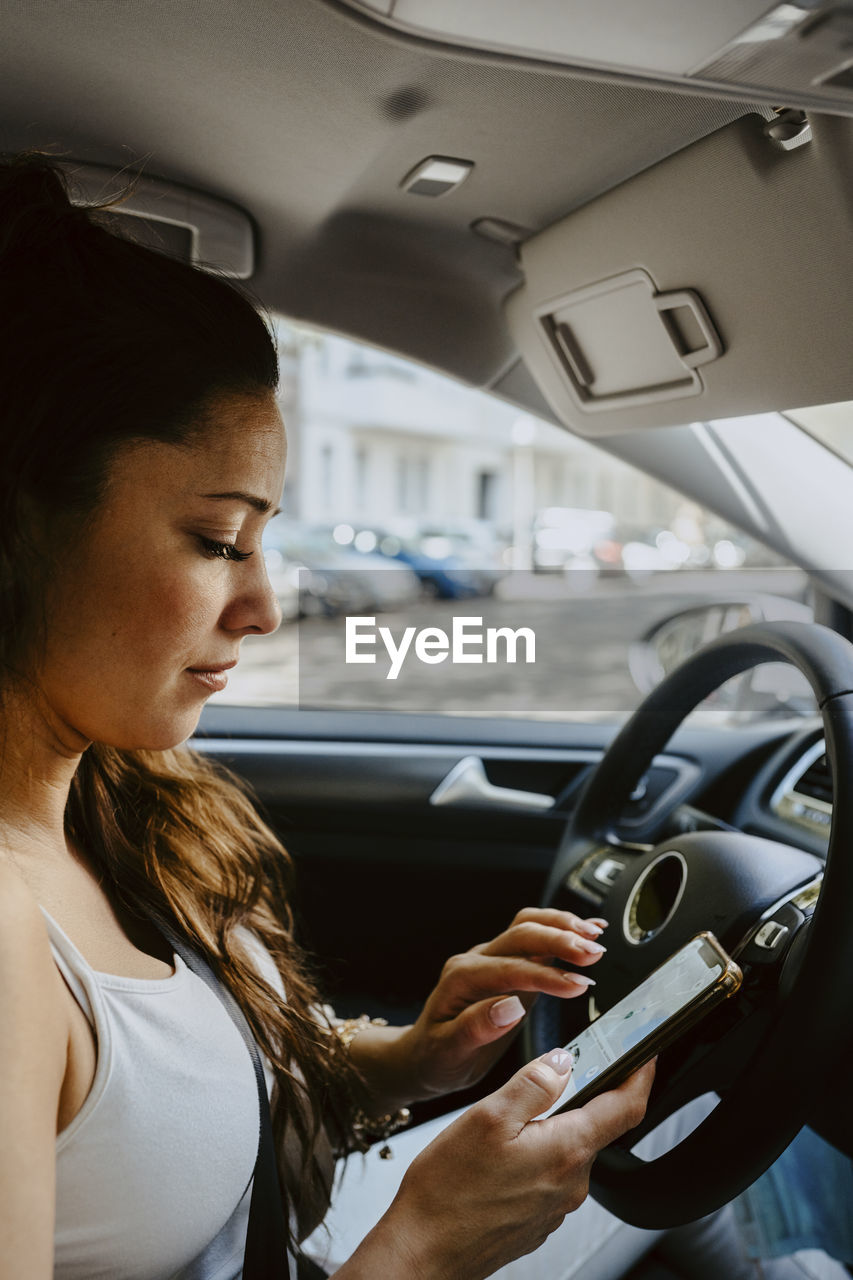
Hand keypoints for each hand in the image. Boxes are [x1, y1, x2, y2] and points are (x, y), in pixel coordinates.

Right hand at [347, 1052, 654, 1279]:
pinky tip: (501, 1154)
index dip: (641, 1074)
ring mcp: (556, 1206)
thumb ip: (533, 1084)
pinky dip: (536, 1154)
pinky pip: (549, 1175)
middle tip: (552, 1073)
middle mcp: (570, 1183)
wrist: (423, 1251)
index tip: (644, 1054)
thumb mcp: (488, 1117)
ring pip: (568, 1150)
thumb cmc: (448, 1191)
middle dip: (580, 1097)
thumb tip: (564, 1061)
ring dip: (551, 1127)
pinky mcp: (538, 1219)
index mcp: (566, 1151)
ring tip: (509, 1117)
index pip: (626, 1108)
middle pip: (595, 1127)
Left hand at [398, 907, 606, 1100]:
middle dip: (560, 940)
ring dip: (563, 927)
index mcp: (462, 979)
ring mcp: (492, 958)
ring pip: (528, 925)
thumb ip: (476, 1027)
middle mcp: (476, 960)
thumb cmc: (435, 1057)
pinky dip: (561, 929)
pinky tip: (588, 930)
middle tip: (595, 953)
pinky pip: (534, 937)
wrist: (424, 1055)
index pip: (510, 968)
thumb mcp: (449, 1052)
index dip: (547, 975)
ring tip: (596, 937)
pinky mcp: (507, 964)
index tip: (578, 986)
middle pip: (521, 934)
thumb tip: (510, 1006)